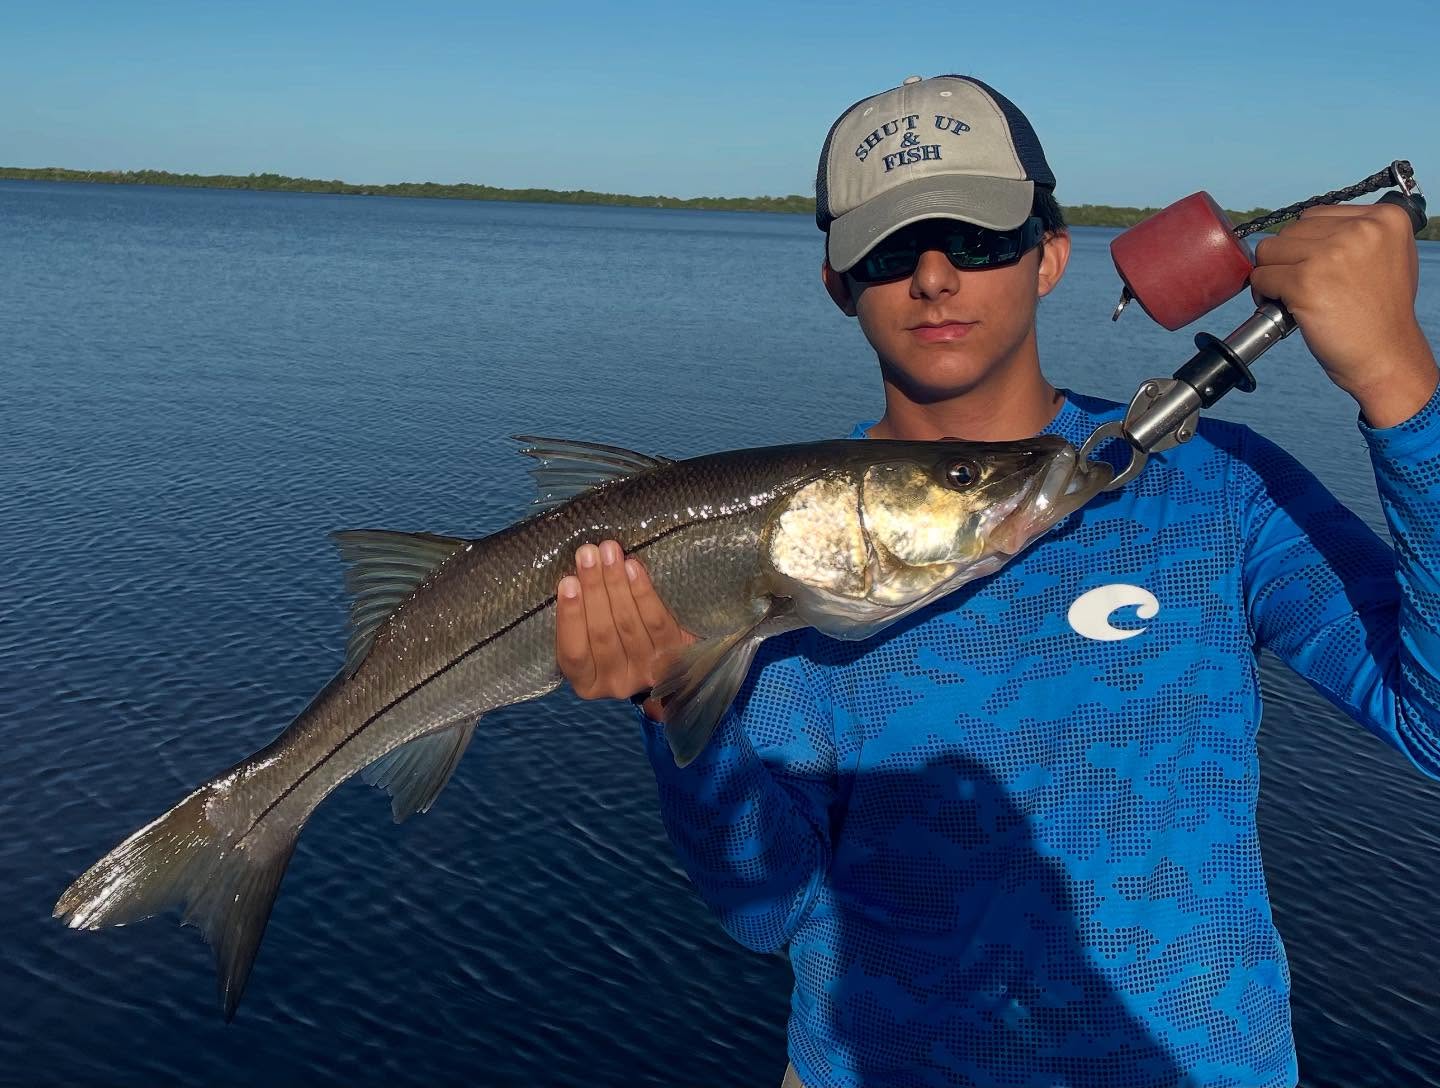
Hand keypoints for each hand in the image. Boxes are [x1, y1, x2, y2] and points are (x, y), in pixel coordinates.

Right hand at [555, 541, 695, 716]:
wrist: (670, 659)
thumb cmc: (615, 639)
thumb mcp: (590, 639)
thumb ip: (582, 619)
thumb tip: (575, 574)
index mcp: (586, 683)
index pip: (574, 653)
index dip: (571, 617)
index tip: (567, 583)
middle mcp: (616, 684)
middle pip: (602, 633)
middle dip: (593, 588)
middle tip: (587, 553)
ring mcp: (646, 672)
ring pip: (628, 624)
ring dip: (616, 583)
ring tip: (608, 552)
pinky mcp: (673, 657)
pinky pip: (656, 621)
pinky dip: (643, 591)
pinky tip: (633, 567)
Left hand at [1249, 201, 1436, 427]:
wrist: (1386, 355)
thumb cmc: (1382, 312)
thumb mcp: (1387, 256)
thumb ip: (1356, 235)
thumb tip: (1306, 228)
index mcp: (1385, 218)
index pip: (1315, 216)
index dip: (1304, 244)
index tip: (1313, 268)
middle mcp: (1360, 230)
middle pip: (1290, 231)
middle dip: (1286, 259)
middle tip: (1297, 286)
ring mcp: (1331, 254)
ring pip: (1270, 250)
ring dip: (1271, 274)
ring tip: (1288, 296)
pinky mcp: (1306, 281)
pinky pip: (1261, 277)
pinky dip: (1262, 294)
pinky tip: (1279, 307)